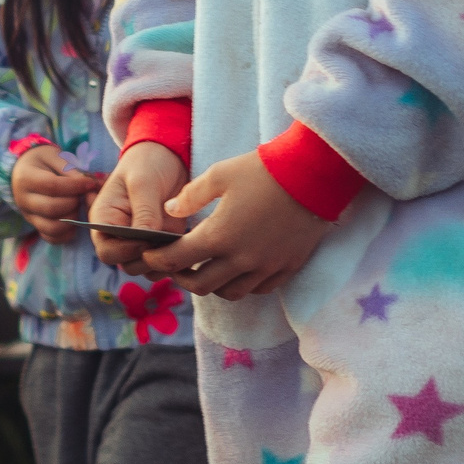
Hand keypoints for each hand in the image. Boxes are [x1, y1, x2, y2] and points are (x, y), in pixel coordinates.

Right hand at [9, 142, 98, 244]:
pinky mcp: (35, 226)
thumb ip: (71, 169)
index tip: (90, 183)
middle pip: (52, 208)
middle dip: (74, 202)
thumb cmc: (42, 161)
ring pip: (52, 228)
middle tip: (82, 194)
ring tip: (76, 206)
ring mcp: (29, 216)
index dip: (75, 186)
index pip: (52, 186)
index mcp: (26, 178)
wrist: (22, 171)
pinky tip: (73, 220)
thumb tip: (92, 185)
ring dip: (71, 219)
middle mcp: (23, 200)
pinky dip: (66, 233)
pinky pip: (51, 238)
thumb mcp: (54, 156)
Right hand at [91, 142, 186, 269]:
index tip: (147, 239)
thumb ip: (144, 211)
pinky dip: (176, 259)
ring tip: (179, 243)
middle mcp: (119, 236)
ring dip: (163, 263)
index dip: (125, 252)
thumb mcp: (144, 182)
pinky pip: (165, 262)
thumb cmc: (147, 163)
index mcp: (105, 220)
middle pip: (126, 265)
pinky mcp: (162, 242)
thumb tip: (145, 240)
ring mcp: (141, 241)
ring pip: (146, 269)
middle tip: (167, 243)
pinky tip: (188, 245)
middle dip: (146, 259)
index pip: (106, 252)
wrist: (167, 156)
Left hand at [141, 150, 332, 299]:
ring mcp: (266, 267)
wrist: (313, 175)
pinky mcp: (287, 267)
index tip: (150, 255)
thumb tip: (170, 210)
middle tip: (175, 266)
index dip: (157, 260)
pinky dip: (243, 284)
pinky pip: (259, 289)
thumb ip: (190, 196)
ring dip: (213, 285)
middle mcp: (241, 259)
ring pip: (231, 293)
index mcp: (219, 236)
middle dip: (182, 278)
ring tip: (206, 269)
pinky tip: (237, 269)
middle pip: (201, 286)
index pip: (176, 260)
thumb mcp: (219, 175)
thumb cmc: (262, 170)